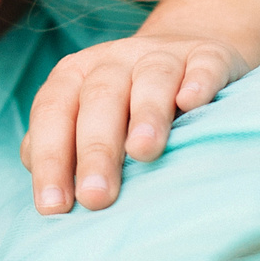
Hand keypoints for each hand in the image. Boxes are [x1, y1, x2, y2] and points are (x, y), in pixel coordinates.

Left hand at [21, 35, 250, 213]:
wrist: (181, 54)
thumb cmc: (123, 105)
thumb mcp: (84, 118)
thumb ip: (60, 149)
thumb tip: (51, 196)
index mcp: (75, 75)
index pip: (53, 112)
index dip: (51, 156)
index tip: (55, 206)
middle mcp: (115, 60)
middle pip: (100, 99)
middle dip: (96, 150)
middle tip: (96, 197)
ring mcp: (163, 54)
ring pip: (152, 78)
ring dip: (146, 114)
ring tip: (144, 152)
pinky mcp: (208, 55)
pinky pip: (203, 66)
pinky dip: (197, 82)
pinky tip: (191, 103)